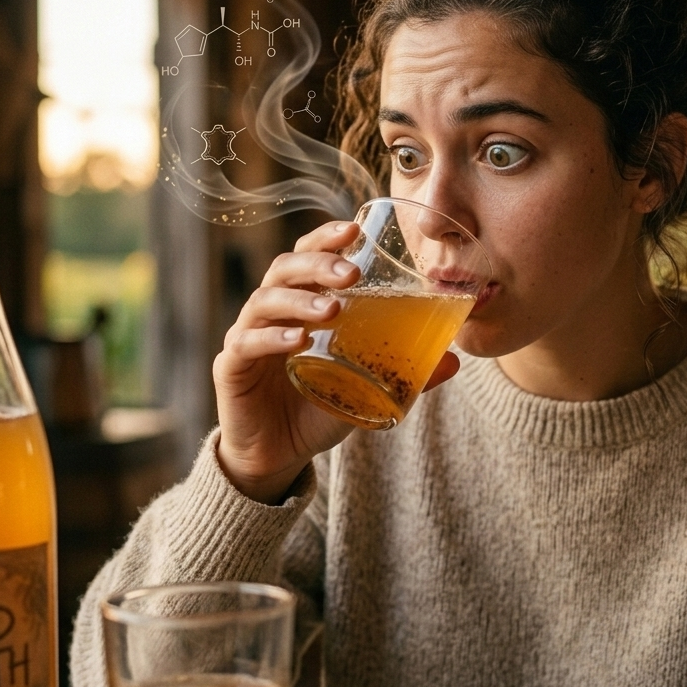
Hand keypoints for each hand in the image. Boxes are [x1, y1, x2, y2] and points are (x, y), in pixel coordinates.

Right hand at [212, 220, 459, 503]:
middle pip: (284, 269)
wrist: (279, 455)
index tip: (354, 231)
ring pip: (265, 301)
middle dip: (318, 263)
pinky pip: (246, 343)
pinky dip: (271, 338)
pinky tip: (297, 341)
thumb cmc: (319, 408)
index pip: (307, 256)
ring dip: (299, 300)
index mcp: (300, 303)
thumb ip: (406, 372)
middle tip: (351, 273)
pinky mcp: (231, 367)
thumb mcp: (366, 386)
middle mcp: (271, 312)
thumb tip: (455, 360)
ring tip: (332, 309)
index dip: (325, 238)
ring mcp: (247, 336)